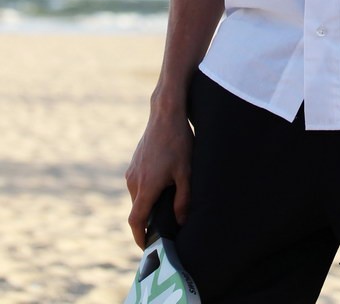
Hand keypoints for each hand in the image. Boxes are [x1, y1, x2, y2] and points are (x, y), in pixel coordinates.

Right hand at [125, 107, 193, 247]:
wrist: (165, 114)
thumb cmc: (178, 142)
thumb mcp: (186, 172)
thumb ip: (183, 199)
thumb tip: (180, 221)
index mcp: (145, 187)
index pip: (136, 221)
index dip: (140, 237)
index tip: (146, 247)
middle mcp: (134, 181)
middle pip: (137, 210)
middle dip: (148, 220)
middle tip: (164, 226)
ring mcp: (132, 170)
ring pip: (137, 196)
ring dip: (148, 203)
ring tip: (166, 203)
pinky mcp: (134, 162)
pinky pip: (138, 183)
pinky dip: (147, 190)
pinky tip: (164, 183)